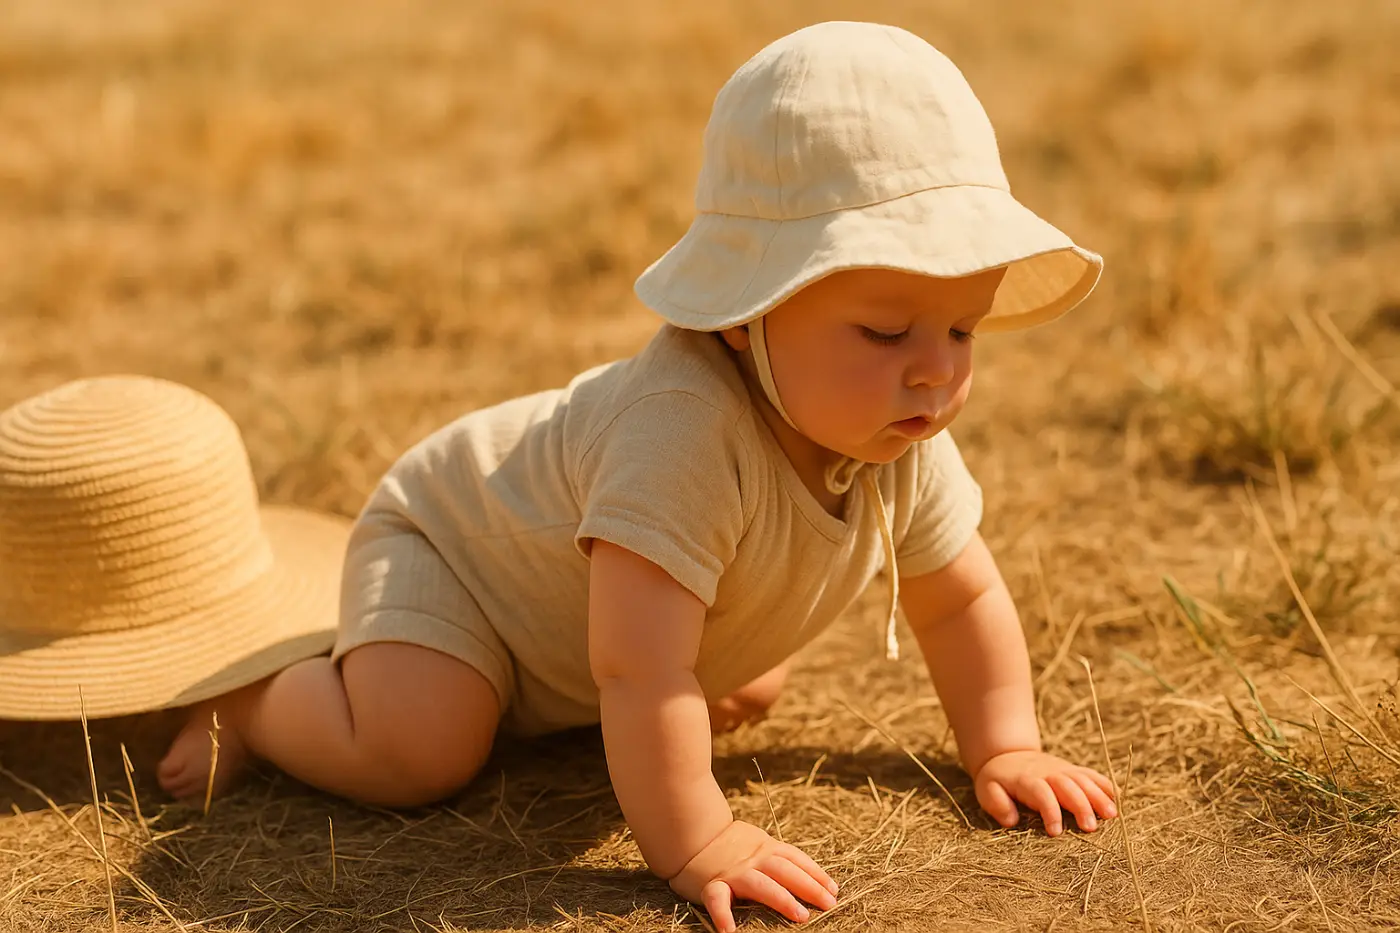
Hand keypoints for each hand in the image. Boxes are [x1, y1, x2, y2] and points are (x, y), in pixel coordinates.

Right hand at [668, 820, 837, 931]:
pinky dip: (723, 915)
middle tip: (829, 904)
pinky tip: (730, 932)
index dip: (816, 874)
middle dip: (810, 887)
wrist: (689, 833)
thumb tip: (803, 873)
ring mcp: (733, 872)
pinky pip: (717, 900)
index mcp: (764, 847)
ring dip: (782, 899)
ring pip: (761, 884)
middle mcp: (752, 858)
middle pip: (786, 871)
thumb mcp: (755, 842)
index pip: (796, 859)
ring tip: (801, 916)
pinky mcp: (711, 884)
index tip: (834, 889)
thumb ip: (774, 855)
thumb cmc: (726, 843)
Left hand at [974, 750, 1116, 834]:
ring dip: (1098, 796)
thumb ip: (996, 804)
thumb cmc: (998, 779)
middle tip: (1091, 828)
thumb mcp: (987, 790)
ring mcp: (1062, 770)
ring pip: (1083, 780)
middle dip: (1080, 806)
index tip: (1055, 832)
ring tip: (1111, 815)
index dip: (1050, 812)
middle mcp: (1048, 774)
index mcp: (1027, 781)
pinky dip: (1104, 784)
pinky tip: (1116, 798)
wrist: (1007, 754)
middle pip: (1068, 787)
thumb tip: (1011, 820)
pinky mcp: (1072, 770)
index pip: (1041, 794)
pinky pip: (1091, 775)